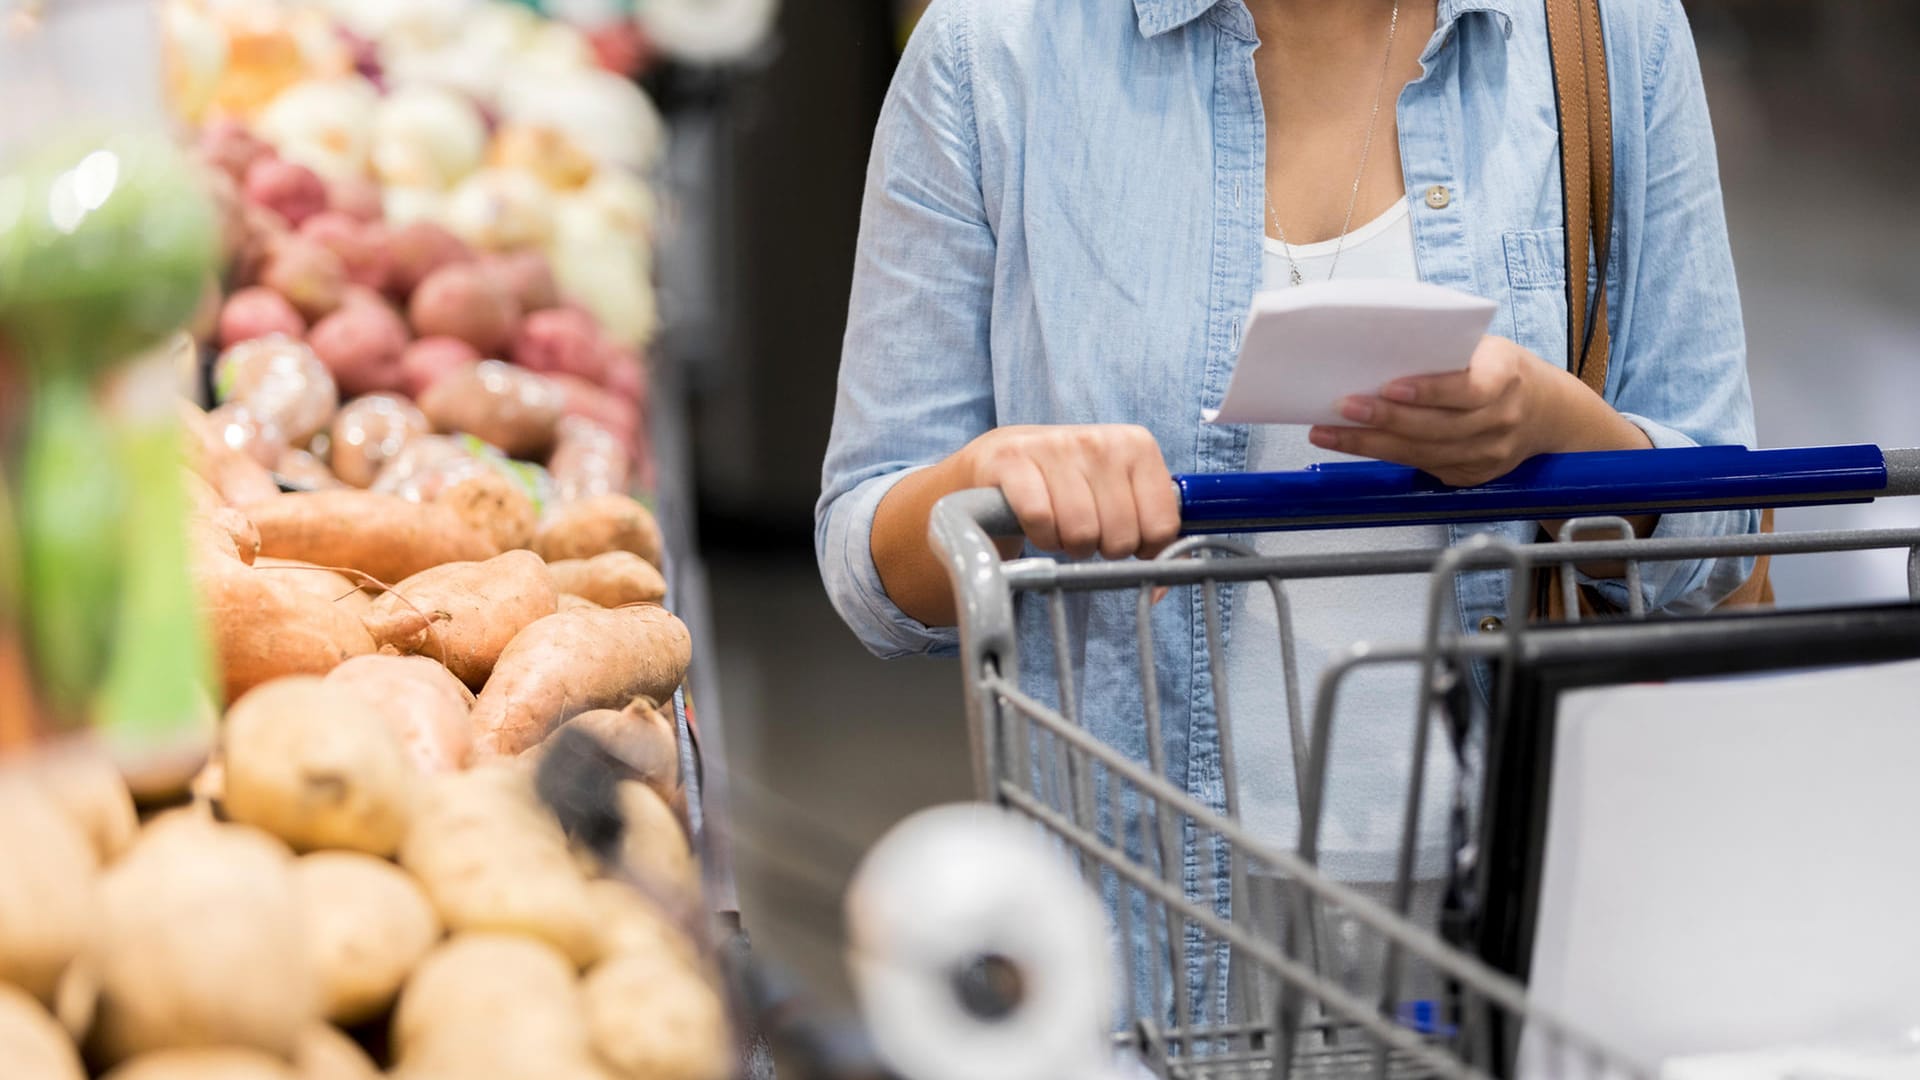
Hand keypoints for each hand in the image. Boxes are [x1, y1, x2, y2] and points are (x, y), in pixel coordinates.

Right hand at [959, 424, 1180, 559]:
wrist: (1002, 458)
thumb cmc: (1069, 483)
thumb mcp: (1117, 493)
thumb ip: (1148, 533)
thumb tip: (1158, 590)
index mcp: (1137, 444)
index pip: (1161, 526)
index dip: (1142, 547)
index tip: (1123, 535)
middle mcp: (1100, 441)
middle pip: (1121, 536)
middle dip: (1101, 548)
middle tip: (1086, 532)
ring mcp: (1055, 446)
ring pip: (1081, 532)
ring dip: (1068, 545)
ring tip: (1062, 527)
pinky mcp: (1013, 460)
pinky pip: (1040, 520)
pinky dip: (1040, 536)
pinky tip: (1038, 524)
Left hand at [1307, 336, 1647, 486]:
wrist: (1550, 414)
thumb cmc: (1503, 370)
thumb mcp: (1486, 349)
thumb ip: (1445, 351)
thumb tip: (1378, 342)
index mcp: (1506, 378)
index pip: (1468, 390)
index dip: (1429, 391)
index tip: (1390, 387)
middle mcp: (1500, 421)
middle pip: (1436, 428)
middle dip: (1385, 420)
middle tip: (1343, 407)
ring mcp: (1487, 454)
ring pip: (1422, 454)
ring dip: (1370, 444)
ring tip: (1329, 432)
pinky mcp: (1471, 475)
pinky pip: (1422, 467)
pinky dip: (1384, 456)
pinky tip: (1353, 444)